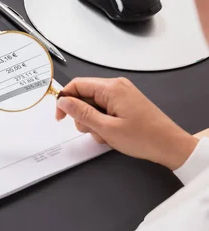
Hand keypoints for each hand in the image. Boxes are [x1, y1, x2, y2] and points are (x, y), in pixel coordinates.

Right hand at [56, 77, 197, 169]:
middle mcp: (116, 86)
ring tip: (105, 134)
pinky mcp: (125, 102)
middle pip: (84, 95)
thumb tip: (63, 101)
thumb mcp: (106, 128)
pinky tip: (111, 133)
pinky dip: (102, 121)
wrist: (170, 145)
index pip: (77, 85)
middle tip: (91, 130)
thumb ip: (81, 113)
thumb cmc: (144, 137)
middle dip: (82, 115)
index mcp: (111, 88)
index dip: (64, 100)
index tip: (60, 117)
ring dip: (92, 121)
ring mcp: (122, 94)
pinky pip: (104, 108)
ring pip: (92, 104)